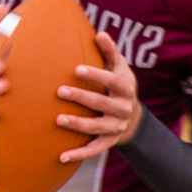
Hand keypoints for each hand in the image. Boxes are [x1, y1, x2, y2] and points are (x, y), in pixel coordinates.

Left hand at [57, 32, 143, 163]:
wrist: (133, 116)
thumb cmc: (119, 84)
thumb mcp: (119, 67)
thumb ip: (110, 51)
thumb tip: (100, 34)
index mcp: (125, 87)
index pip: (112, 80)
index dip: (96, 75)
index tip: (77, 69)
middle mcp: (123, 108)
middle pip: (103, 103)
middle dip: (82, 97)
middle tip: (60, 90)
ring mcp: (116, 126)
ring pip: (97, 127)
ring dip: (78, 124)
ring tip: (59, 120)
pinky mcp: (109, 142)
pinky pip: (94, 149)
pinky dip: (79, 154)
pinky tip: (61, 157)